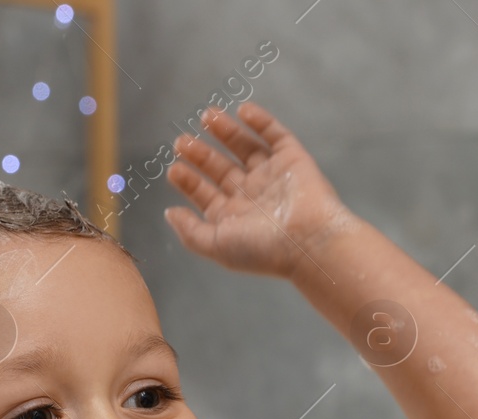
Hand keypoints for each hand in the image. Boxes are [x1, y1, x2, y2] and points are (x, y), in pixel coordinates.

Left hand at [165, 101, 351, 278]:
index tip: (173, 169)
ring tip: (206, 116)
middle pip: (221, 169)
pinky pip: (275, 135)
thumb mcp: (216, 245)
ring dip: (225, 131)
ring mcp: (273, 175)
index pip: (206, 194)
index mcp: (235, 217)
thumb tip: (169, 214)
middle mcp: (253, 196)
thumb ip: (190, 231)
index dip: (188, 181)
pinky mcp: (293, 159)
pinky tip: (242, 111)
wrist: (308, 240)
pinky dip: (260, 121)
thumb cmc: (262, 248)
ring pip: (245, 147)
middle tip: (181, 141)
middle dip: (200, 154)